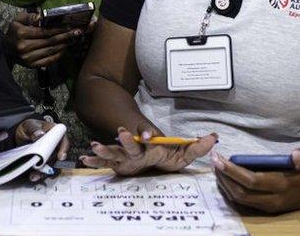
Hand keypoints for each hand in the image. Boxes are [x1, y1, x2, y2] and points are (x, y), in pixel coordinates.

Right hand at [7, 12, 86, 67]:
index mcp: (21, 34)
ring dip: (64, 45)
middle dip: (65, 36)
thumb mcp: (17, 20)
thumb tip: (42, 16)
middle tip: (77, 32)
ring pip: (51, 51)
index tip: (70, 26)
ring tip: (73, 39)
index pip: (44, 31)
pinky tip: (65, 48)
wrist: (5, 50)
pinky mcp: (32, 66)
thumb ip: (30, 16)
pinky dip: (59, 55)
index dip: (58, 29)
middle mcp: (25, 47)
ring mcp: (28, 58)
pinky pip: (49, 60)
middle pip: (50, 41)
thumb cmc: (14, 32)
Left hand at [14, 118, 69, 181]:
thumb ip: (34, 129)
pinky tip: (33, 176)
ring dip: (44, 171)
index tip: (60, 157)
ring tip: (35, 176)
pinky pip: (44, 168)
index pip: (63, 140)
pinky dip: (39, 173)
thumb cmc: (29, 128)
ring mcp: (50, 153)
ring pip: (51, 164)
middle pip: (57, 156)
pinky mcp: (44, 161)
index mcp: (55, 132)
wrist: (21, 135)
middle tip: (42, 168)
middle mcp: (55, 144)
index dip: (63, 149)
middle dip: (50, 164)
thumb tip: (39, 135)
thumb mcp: (29, 126)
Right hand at [80, 125, 216, 175]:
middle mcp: (137, 151)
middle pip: (131, 145)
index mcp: (152, 147)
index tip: (149, 135)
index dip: (149, 136)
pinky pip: (105, 164)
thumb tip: (214, 138)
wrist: (149, 154)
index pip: (151, 140)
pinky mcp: (118, 165)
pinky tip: (85, 160)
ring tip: (95, 146)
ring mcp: (126, 157)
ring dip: (106, 149)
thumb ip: (197, 147)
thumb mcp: (183, 154)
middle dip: (127, 140)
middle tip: (122, 132)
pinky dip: (95, 162)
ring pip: (115, 152)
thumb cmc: (165, 155)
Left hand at [212, 147, 299, 213]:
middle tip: (213, 160)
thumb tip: (295, 155)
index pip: (251, 181)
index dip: (232, 171)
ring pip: (240, 199)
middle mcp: (274, 200)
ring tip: (216, 168)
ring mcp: (270, 206)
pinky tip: (225, 178)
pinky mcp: (268, 208)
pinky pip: (244, 202)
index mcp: (284, 185)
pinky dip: (231, 191)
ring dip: (225, 184)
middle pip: (240, 193)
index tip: (218, 158)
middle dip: (223, 177)